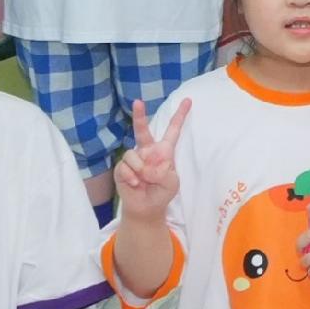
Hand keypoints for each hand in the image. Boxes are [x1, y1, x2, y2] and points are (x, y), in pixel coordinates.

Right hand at [113, 96, 190, 226]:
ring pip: (132, 154)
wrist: (147, 207)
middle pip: (142, 130)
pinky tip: (135, 184)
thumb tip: (149, 165)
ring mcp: (134, 159)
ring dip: (140, 169)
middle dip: (139, 116)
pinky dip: (131, 177)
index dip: (180, 116)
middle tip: (138, 102)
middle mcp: (147, 151)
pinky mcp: (122, 168)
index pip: (173, 131)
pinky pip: (124, 167)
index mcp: (164, 151)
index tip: (188, 101)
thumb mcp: (172, 182)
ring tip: (144, 180)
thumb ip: (164, 171)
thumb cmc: (162, 192)